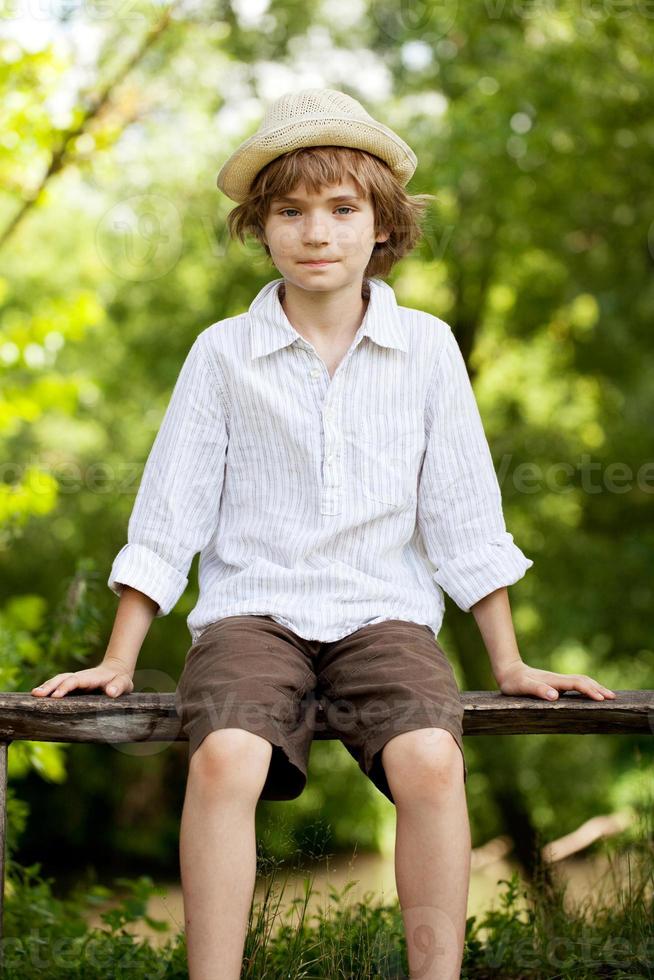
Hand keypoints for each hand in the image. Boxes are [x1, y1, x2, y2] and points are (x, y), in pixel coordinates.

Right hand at [30, 658, 134, 698]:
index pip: (76, 681)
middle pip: (63, 678)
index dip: (66, 687)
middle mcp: (81, 677)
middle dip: (50, 686)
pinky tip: (39, 696)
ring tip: (34, 695)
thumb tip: (111, 692)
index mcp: (92, 677)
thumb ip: (119, 686)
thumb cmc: (121, 680)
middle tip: (37, 695)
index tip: (56, 696)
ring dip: (47, 686)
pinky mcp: (74, 684)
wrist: (117, 671)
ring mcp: (76, 680)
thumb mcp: (124, 683)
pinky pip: (59, 684)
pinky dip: (49, 688)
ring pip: (59, 680)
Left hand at [497, 661, 615, 701]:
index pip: (576, 684)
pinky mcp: (555, 683)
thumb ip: (537, 690)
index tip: (601, 698)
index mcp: (553, 681)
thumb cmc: (513, 682)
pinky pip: (576, 684)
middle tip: (613, 698)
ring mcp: (557, 680)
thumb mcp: (522, 687)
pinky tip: (590, 694)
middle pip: (583, 680)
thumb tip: (555, 696)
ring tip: (607, 696)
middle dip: (598, 688)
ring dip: (595, 687)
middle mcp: (558, 679)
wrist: (508, 670)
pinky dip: (587, 687)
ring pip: (581, 680)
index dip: (589, 690)